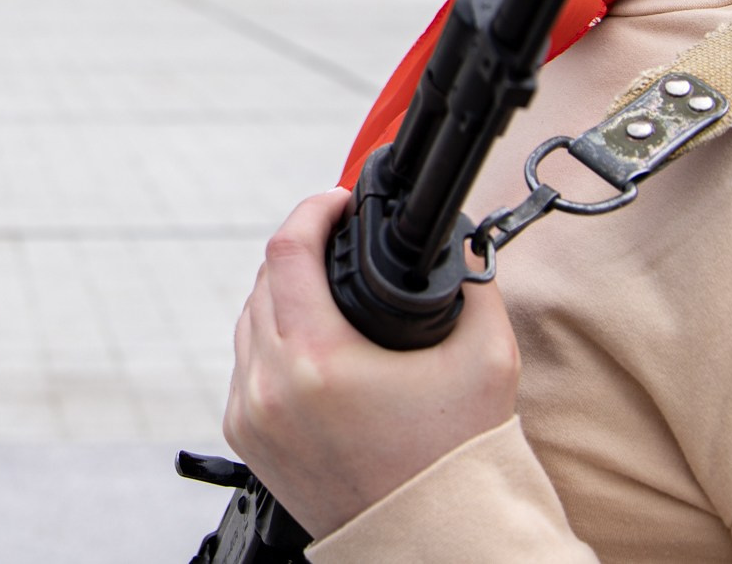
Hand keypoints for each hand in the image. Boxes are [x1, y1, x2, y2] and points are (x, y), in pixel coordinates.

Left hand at [224, 188, 519, 535]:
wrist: (435, 542)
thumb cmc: (459, 461)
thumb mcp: (486, 359)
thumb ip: (475, 287)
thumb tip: (461, 243)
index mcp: (316, 360)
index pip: (287, 250)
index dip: (314, 210)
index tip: (338, 202)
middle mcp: (269, 386)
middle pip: (264, 280)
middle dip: (301, 252)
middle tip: (339, 243)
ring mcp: (250, 413)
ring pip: (248, 321)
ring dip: (281, 295)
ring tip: (325, 289)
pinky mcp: (245, 436)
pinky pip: (245, 364)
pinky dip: (271, 342)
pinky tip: (308, 340)